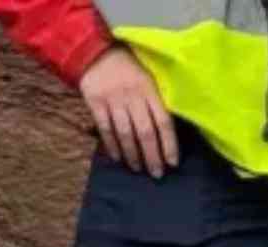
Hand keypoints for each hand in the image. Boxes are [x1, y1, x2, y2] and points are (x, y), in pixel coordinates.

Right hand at [79, 46, 178, 178]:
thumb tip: (167, 133)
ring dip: (133, 154)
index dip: (169, 144)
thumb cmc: (129, 69)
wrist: (96, 52)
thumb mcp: (149, 79)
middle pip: (145, 132)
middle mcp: (133, 96)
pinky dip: (112, 145)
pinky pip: (105, 128)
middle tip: (157, 174)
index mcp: (150, 90)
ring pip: (125, 133)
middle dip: (152, 156)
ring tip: (138, 168)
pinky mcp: (95, 102)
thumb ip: (156, 102)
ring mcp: (113, 99)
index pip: (164, 122)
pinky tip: (118, 158)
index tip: (173, 163)